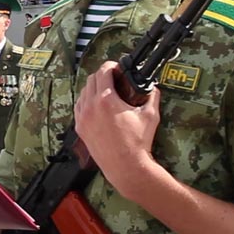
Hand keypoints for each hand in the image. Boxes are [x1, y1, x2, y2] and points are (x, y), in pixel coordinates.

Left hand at [74, 61, 162, 198]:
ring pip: (83, 92)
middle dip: (103, 75)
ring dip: (93, 88)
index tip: (117, 68)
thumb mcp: (150, 116)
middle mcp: (90, 107)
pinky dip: (86, 102)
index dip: (111, 66)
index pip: (103, 72)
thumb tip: (153, 88)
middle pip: (91, 79)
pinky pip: (79, 107)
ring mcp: (83, 118)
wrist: (126, 167)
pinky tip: (97, 106)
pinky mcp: (80, 128)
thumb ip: (152, 97)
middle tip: (114, 78)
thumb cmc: (137, 143)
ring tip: (106, 92)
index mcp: (105, 100)